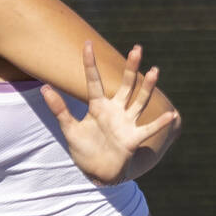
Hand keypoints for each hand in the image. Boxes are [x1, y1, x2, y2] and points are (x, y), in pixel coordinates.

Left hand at [41, 42, 177, 184]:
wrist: (96, 171)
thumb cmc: (84, 149)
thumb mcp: (69, 129)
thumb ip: (59, 109)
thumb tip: (44, 87)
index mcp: (98, 106)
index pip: (94, 81)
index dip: (90, 63)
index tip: (87, 44)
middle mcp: (115, 110)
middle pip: (126, 85)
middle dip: (131, 68)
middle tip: (137, 49)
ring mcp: (126, 123)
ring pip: (139, 101)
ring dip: (147, 88)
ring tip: (155, 71)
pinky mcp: (133, 138)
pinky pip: (148, 129)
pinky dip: (159, 123)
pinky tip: (171, 115)